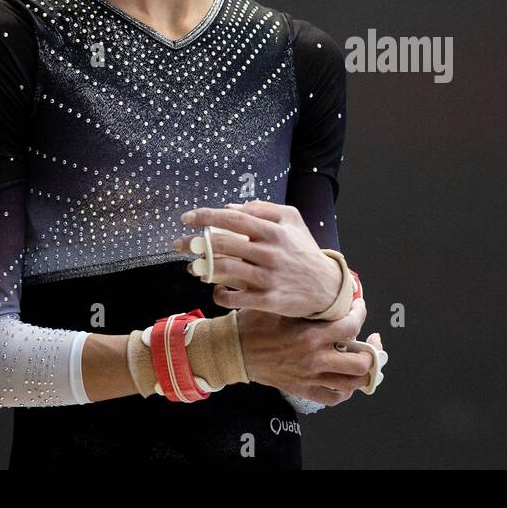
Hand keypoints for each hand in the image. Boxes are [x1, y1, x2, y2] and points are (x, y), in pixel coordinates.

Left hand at [174, 199, 343, 317]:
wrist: (327, 287)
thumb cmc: (304, 251)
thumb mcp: (293, 221)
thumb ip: (264, 209)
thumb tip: (231, 207)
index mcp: (274, 231)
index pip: (233, 219)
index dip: (206, 216)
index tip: (187, 218)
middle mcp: (270, 253)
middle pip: (223, 244)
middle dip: (195, 243)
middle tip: (179, 244)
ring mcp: (269, 278)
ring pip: (225, 271)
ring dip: (202, 268)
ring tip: (193, 268)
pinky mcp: (268, 300)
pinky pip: (234, 298)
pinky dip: (219, 293)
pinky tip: (217, 288)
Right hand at [237, 298, 377, 405]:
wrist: (233, 351)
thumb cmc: (254, 325)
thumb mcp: (279, 304)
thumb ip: (305, 301)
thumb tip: (328, 290)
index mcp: (310, 336)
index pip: (351, 326)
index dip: (361, 314)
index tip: (359, 308)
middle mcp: (314, 359)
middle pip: (361, 362)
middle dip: (372, 350)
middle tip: (371, 340)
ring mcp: (309, 378)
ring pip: (352, 383)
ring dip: (362, 372)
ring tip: (362, 359)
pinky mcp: (302, 390)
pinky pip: (334, 398)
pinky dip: (345, 391)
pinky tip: (345, 378)